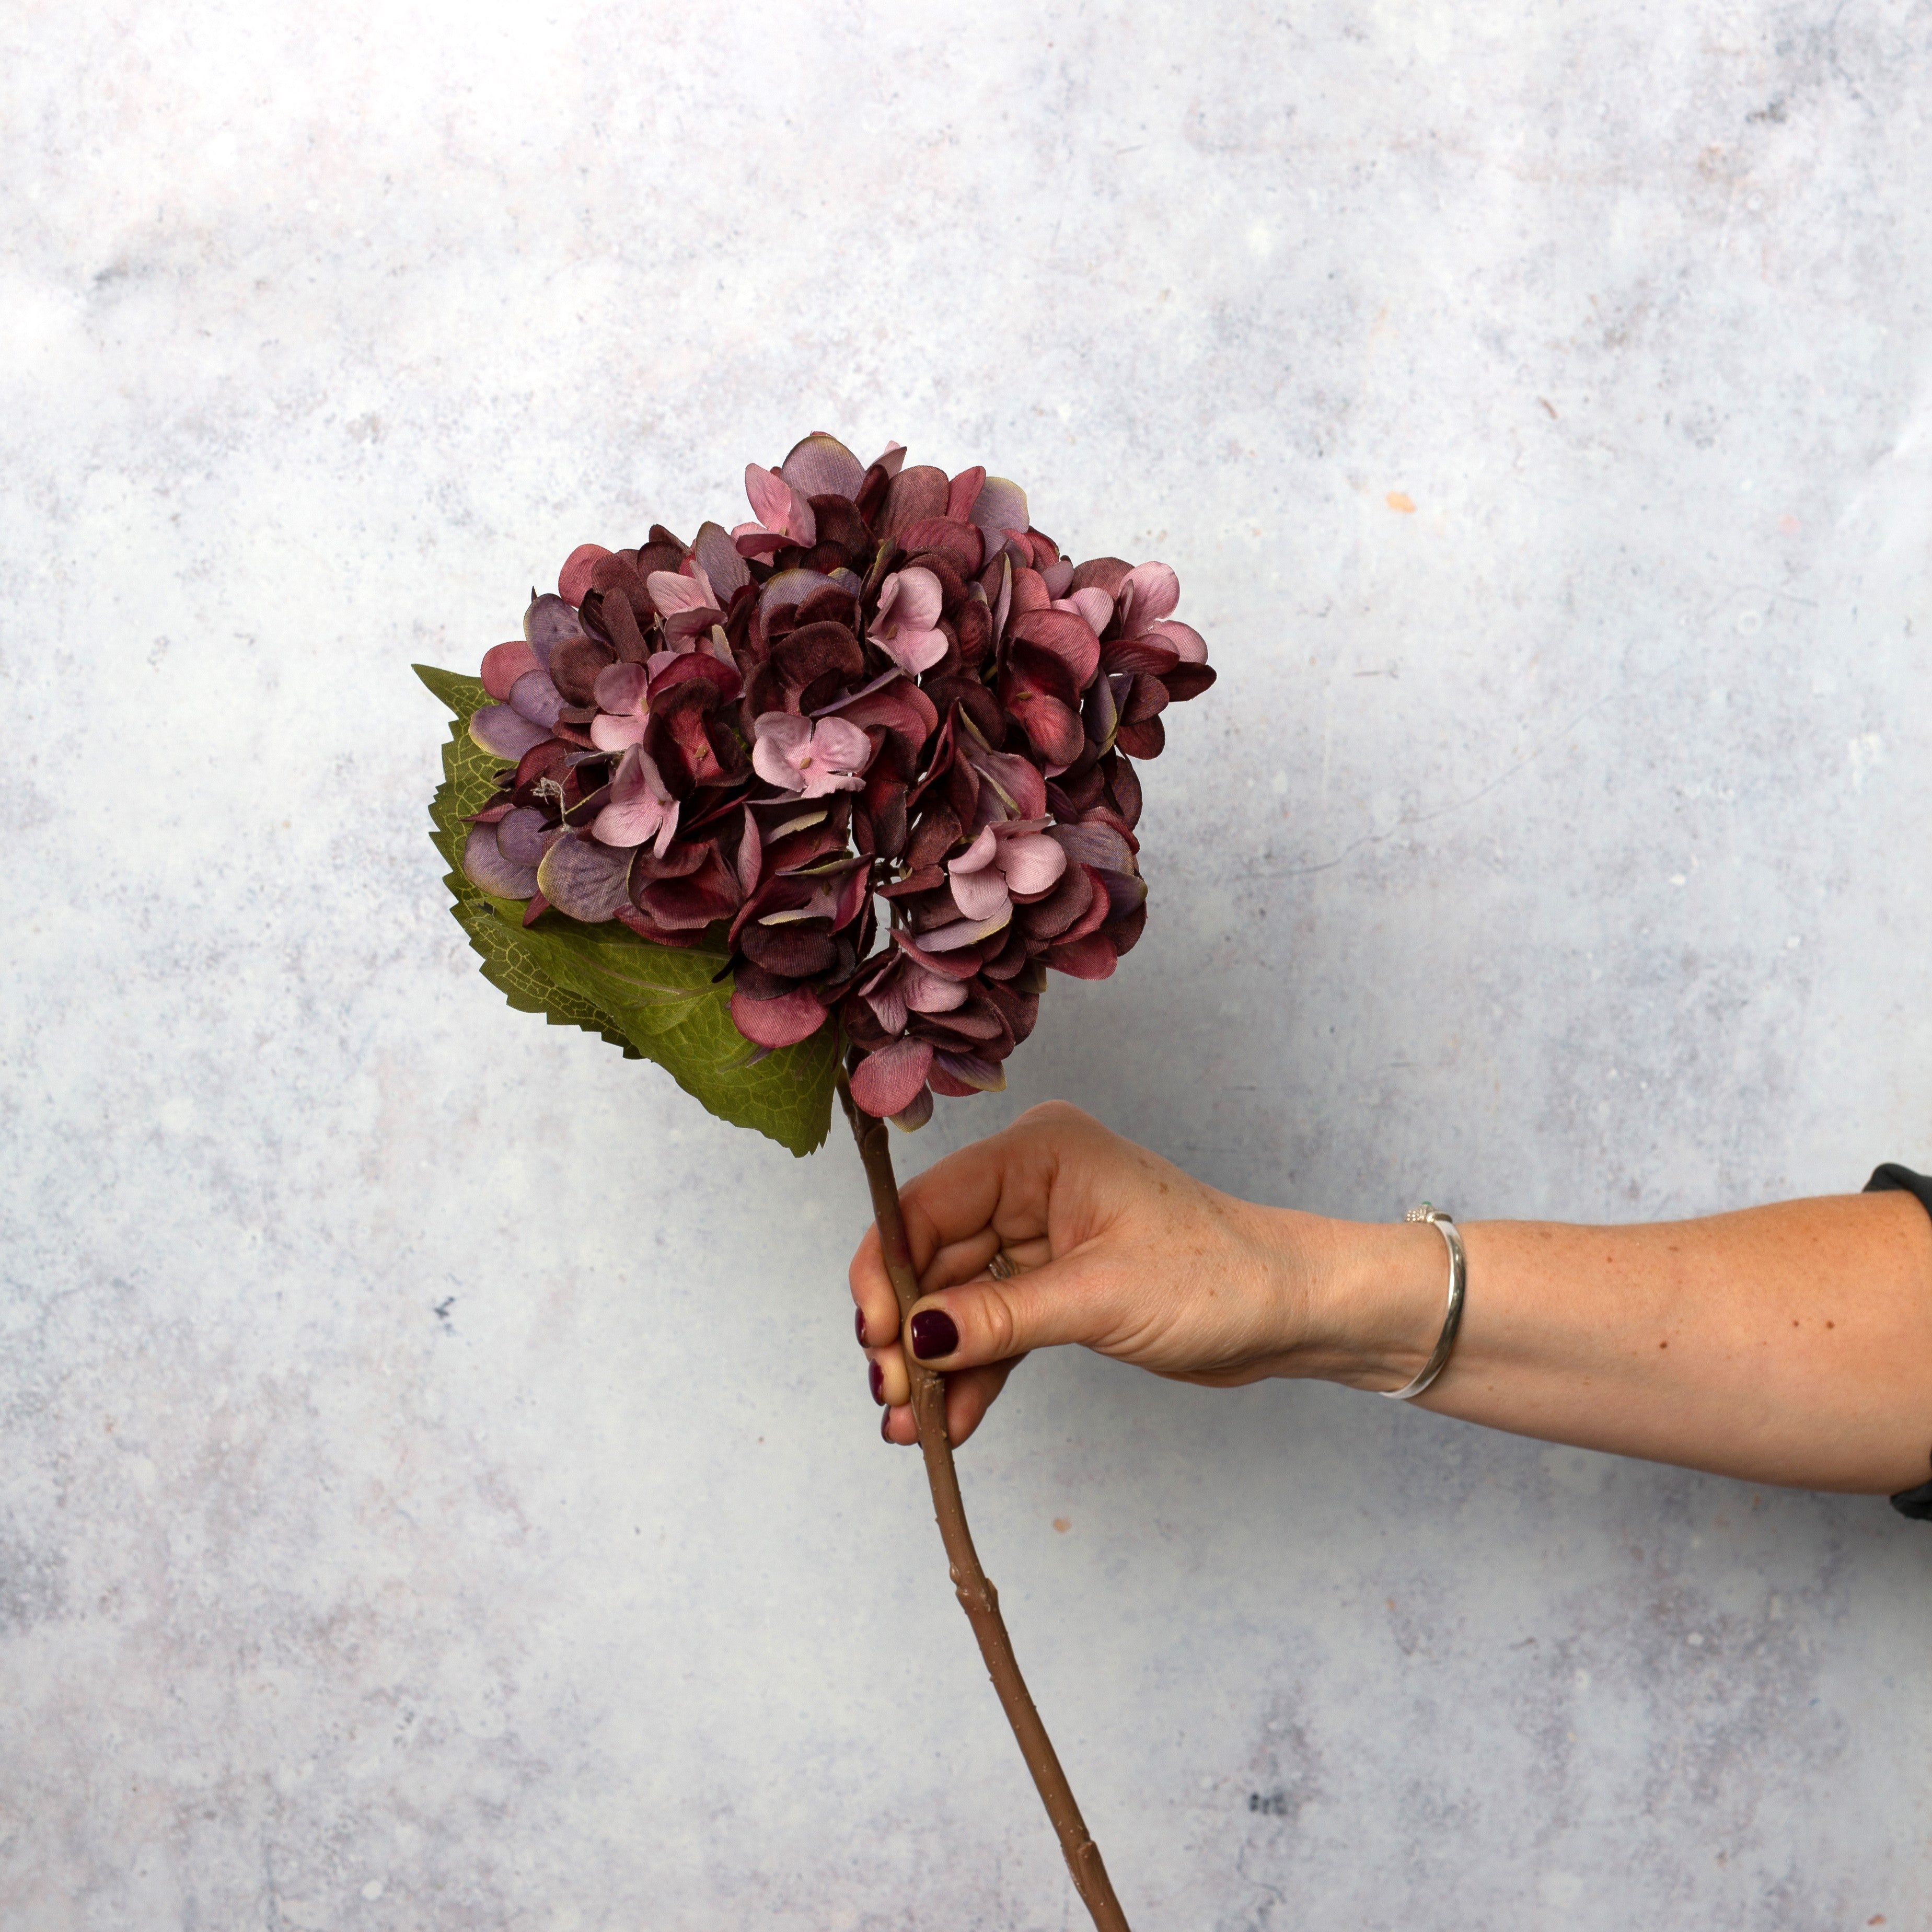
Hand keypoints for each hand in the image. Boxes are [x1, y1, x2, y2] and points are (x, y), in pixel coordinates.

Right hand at [848, 1101, 1331, 1445]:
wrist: (1292, 1310)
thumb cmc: (1218, 1278)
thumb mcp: (1098, 1298)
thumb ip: (998, 1318)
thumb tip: (913, 1340)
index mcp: (1039, 1153)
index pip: (929, 1204)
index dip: (888, 1270)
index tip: (873, 1338)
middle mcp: (1030, 1185)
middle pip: (934, 1256)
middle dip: (907, 1330)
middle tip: (891, 1398)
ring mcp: (1041, 1237)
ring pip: (959, 1300)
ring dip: (934, 1363)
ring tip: (910, 1427)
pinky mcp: (1056, 1285)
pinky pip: (994, 1327)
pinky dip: (973, 1372)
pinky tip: (950, 1422)